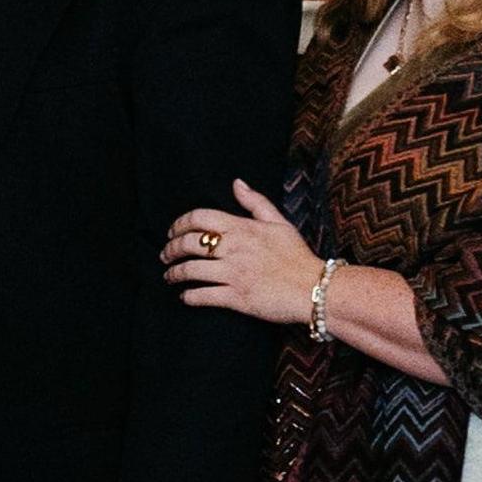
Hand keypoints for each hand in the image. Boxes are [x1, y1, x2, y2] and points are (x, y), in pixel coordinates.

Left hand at [160, 180, 321, 329]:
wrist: (315, 288)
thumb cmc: (297, 256)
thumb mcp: (279, 222)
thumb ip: (256, 202)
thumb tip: (237, 183)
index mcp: (242, 228)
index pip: (199, 217)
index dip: (179, 223)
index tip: (172, 231)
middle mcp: (234, 249)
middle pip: (189, 243)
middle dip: (170, 249)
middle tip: (165, 255)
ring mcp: (234, 274)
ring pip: (190, 270)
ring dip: (174, 273)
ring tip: (170, 276)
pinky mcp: (237, 298)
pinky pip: (203, 295)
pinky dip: (188, 296)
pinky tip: (185, 296)